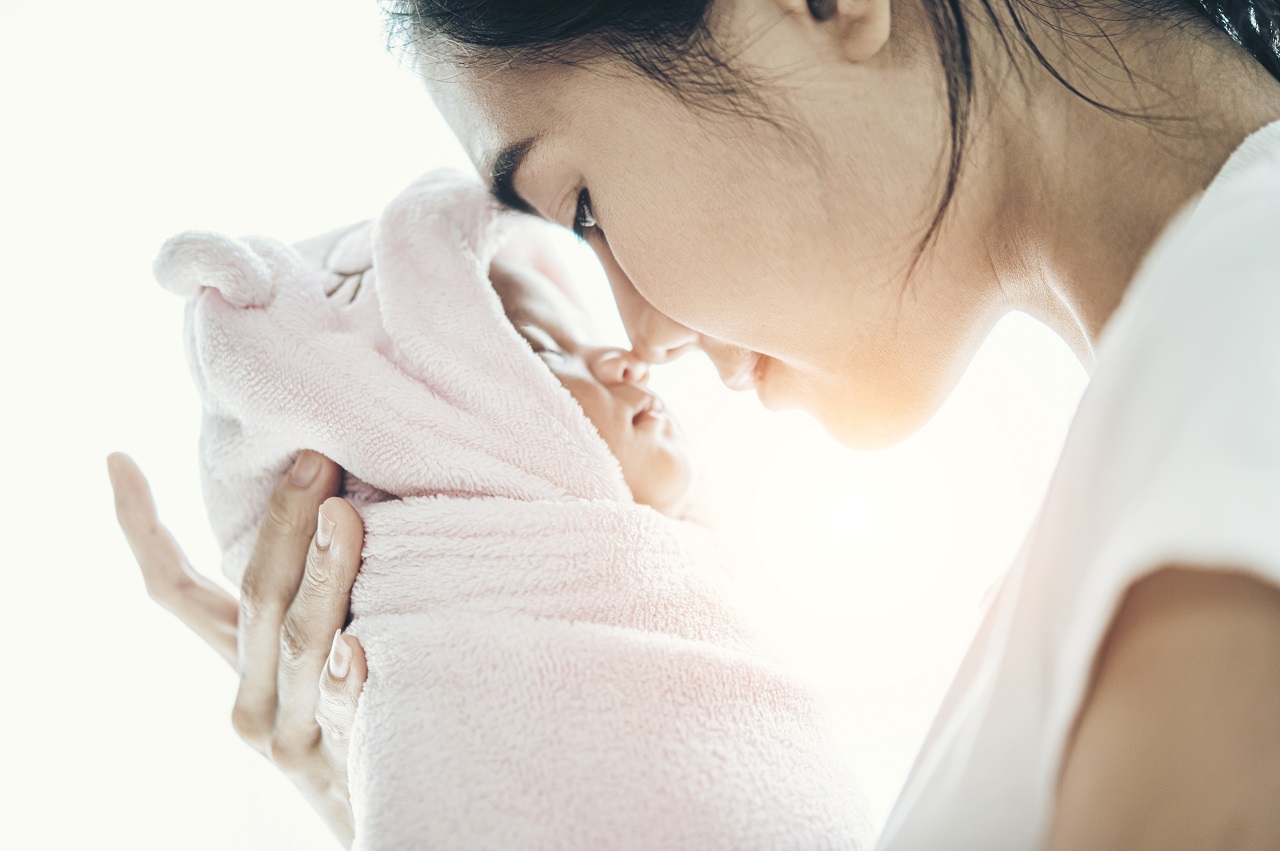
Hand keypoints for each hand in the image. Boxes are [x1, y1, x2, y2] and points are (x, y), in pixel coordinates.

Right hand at [108, 451, 367, 848]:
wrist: (377, 814)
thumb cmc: (346, 715)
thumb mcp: (309, 655)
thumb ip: (310, 594)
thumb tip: (330, 493)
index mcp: (238, 662)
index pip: (176, 592)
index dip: (143, 528)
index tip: (117, 460)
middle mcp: (251, 698)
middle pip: (255, 600)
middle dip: (284, 524)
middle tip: (313, 459)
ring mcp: (293, 734)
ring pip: (302, 644)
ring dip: (325, 575)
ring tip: (342, 516)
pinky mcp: (342, 763)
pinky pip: (349, 711)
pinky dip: (351, 676)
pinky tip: (361, 644)